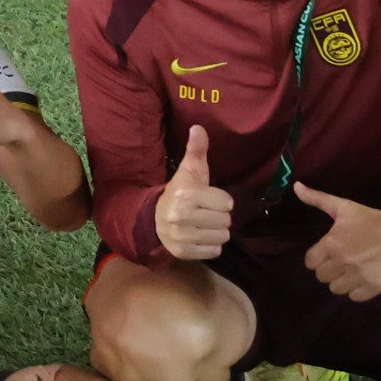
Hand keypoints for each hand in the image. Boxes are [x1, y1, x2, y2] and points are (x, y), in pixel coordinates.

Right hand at [153, 125, 232, 262]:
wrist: (154, 219)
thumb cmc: (179, 193)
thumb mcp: (189, 171)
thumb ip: (197, 151)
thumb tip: (198, 128)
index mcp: (187, 194)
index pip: (227, 203)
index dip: (220, 200)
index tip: (207, 199)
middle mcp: (183, 216)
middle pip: (226, 221)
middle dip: (219, 217)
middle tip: (205, 213)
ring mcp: (182, 236)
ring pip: (222, 237)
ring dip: (216, 232)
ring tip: (203, 225)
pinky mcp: (182, 252)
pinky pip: (214, 252)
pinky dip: (209, 246)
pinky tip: (198, 237)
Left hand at [290, 185, 380, 298]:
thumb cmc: (376, 220)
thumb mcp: (346, 206)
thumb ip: (318, 199)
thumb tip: (295, 186)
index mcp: (332, 244)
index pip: (310, 262)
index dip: (317, 257)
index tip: (328, 253)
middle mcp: (342, 262)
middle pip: (322, 276)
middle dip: (329, 269)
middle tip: (342, 261)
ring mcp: (358, 277)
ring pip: (336, 289)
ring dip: (342, 281)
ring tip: (352, 271)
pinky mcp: (374, 288)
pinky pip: (354, 297)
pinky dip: (357, 290)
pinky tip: (364, 279)